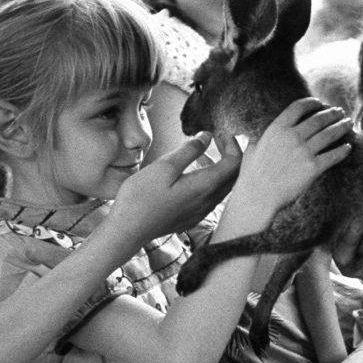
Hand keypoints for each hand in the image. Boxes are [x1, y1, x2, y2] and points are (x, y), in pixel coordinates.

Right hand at [110, 133, 240, 240]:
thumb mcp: (165, 166)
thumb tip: (207, 136)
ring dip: (220, 168)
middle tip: (219, 140)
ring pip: (223, 188)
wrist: (128, 229)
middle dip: (231, 155)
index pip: (235, 164)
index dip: (233, 145)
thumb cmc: (142, 197)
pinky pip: (211, 197)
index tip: (222, 133)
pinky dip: (210, 181)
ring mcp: (201, 212)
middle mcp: (208, 202)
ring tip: (205, 154)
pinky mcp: (192, 217)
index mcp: (205, 187)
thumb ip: (190, 150)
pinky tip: (193, 175)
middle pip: (234, 177)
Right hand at [235, 99, 352, 218]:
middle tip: (340, 112)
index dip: (312, 103)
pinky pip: (333, 156)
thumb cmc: (252, 175)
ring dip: (341, 127)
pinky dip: (343, 150)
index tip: (320, 103)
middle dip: (332, 113)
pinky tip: (348, 147)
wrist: (258, 197)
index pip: (298, 107)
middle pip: (318, 119)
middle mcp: (292, 137)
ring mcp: (304, 152)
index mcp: (276, 129)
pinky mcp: (313, 168)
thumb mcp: (252, 148)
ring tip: (348, 124)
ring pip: (329, 134)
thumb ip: (260, 136)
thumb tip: (260, 132)